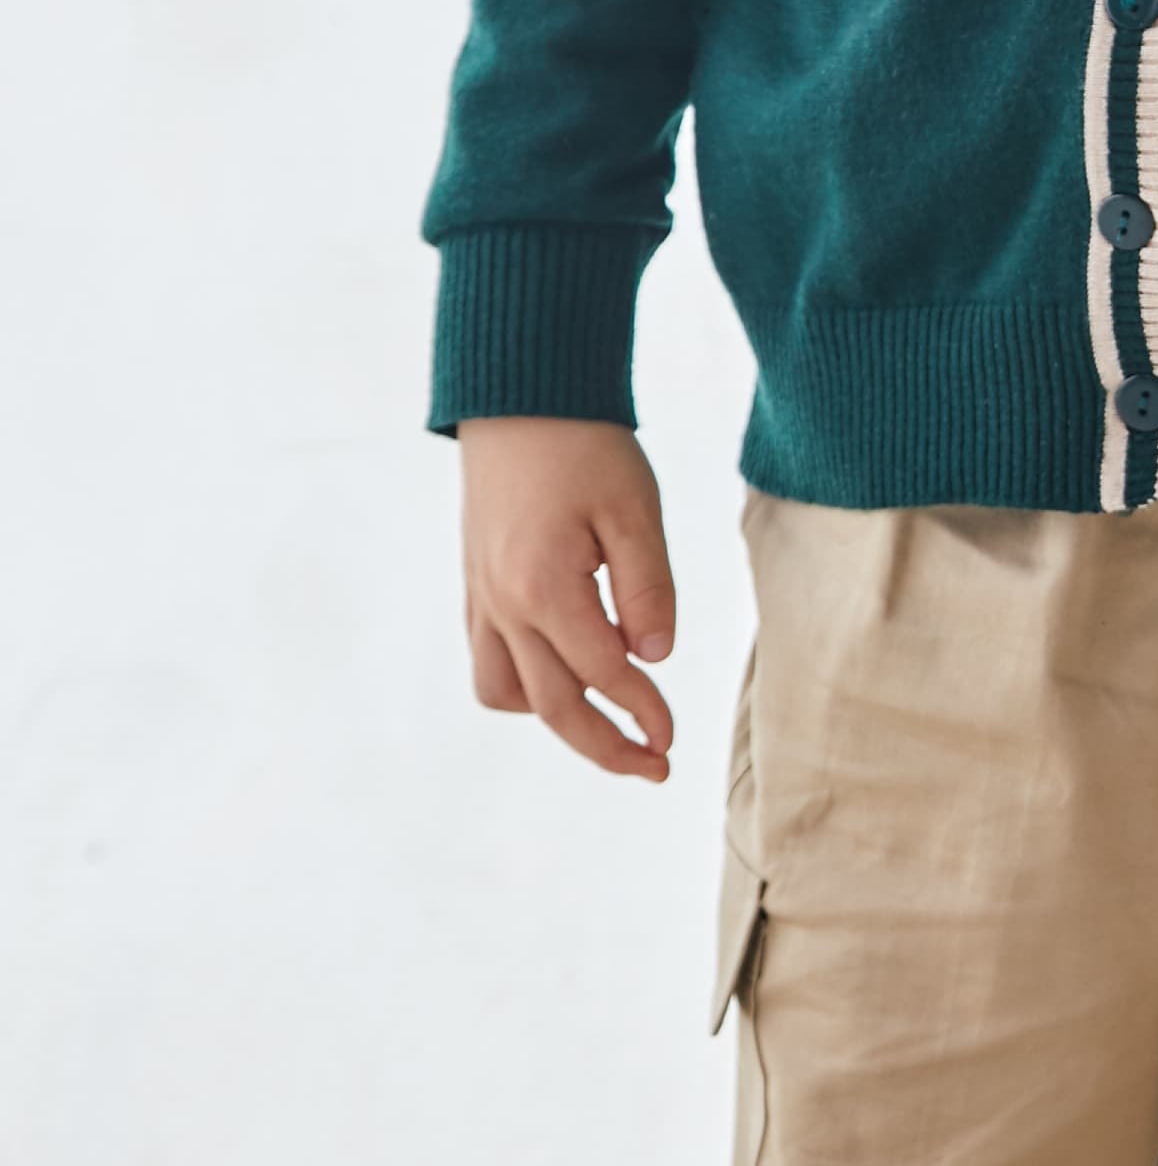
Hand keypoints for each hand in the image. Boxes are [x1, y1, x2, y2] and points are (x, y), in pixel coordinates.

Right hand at [458, 416, 678, 780]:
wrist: (518, 399)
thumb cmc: (584, 447)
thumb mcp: (635, 510)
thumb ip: (648, 590)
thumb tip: (654, 658)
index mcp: (543, 587)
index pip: (602, 674)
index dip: (642, 712)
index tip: (672, 737)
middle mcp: (501, 602)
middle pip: (552, 705)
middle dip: (605, 747)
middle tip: (654, 766)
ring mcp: (481, 597)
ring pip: (506, 692)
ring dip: (556, 718)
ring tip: (610, 720)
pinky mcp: (476, 587)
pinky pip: (489, 661)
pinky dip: (525, 686)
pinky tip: (567, 675)